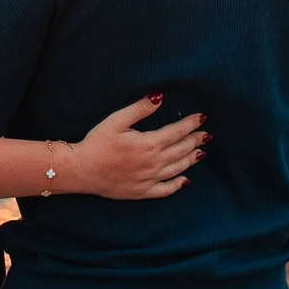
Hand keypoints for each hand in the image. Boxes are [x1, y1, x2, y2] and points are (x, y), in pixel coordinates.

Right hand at [66, 95, 206, 199]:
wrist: (82, 170)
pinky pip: (165, 190)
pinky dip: (177, 185)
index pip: (177, 132)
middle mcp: (154, 163)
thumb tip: (159, 97)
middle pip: (181, 150)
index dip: (191, 124)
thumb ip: (140, 109)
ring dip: (191, 159)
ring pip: (177, 168)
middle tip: (206, 134)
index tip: (202, 117)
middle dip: (195, 140)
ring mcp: (149, 179)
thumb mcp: (116, 120)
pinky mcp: (142, 192)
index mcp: (149, 144)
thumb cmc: (97, 143)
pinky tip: (185, 180)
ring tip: (201, 152)